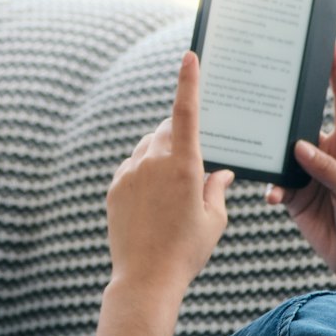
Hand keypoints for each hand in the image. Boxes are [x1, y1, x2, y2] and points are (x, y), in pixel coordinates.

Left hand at [105, 52, 235, 300]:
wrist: (145, 278)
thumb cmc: (186, 250)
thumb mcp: (214, 220)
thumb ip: (217, 188)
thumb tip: (220, 172)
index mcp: (183, 164)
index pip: (185, 112)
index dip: (188, 82)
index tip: (189, 57)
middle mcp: (153, 161)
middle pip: (166, 129)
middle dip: (180, 135)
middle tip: (193, 163)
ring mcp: (130, 173)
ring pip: (147, 147)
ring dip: (161, 155)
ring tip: (173, 192)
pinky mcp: (115, 186)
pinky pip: (132, 166)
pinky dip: (144, 172)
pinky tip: (153, 202)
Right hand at [264, 43, 335, 286]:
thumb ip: (328, 169)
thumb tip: (299, 147)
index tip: (329, 44)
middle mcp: (328, 152)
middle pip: (304, 120)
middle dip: (287, 108)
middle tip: (267, 90)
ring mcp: (309, 172)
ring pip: (284, 151)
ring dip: (272, 152)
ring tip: (259, 148)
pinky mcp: (295, 195)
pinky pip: (277, 183)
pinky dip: (272, 188)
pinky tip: (271, 196)